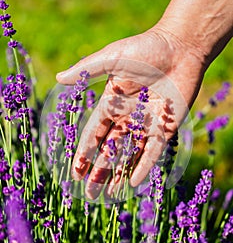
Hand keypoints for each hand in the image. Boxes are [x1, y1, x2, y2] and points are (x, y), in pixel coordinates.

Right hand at [56, 24, 204, 199]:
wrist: (180, 47)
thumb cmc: (145, 48)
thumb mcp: (112, 58)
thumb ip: (87, 70)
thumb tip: (59, 78)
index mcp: (112, 103)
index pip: (94, 134)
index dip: (84, 154)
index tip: (75, 172)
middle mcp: (128, 117)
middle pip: (110, 150)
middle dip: (99, 171)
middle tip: (89, 193)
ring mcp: (147, 124)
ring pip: (130, 155)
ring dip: (119, 174)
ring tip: (109, 195)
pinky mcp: (166, 127)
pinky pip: (153, 151)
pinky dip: (143, 166)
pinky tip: (133, 182)